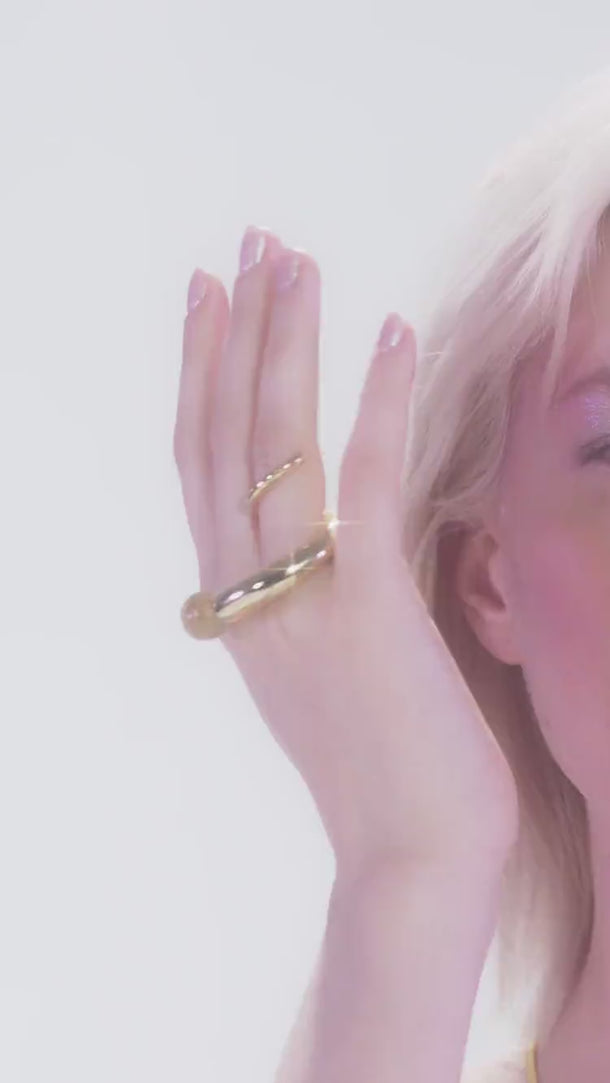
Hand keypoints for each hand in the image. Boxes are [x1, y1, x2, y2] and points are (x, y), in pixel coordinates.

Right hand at [173, 227, 519, 872]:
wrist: (408, 860)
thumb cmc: (377, 768)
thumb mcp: (315, 674)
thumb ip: (298, 604)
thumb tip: (319, 547)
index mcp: (236, 607)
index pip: (201, 468)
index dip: (200, 378)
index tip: (208, 301)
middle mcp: (250, 596)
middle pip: (224, 439)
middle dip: (233, 332)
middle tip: (246, 246)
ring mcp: (301, 601)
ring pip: (273, 447)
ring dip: (284, 342)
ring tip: (294, 259)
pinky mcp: (368, 609)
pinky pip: (366, 485)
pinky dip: (378, 401)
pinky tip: (392, 331)